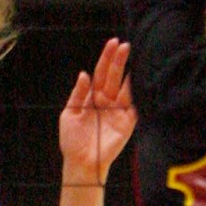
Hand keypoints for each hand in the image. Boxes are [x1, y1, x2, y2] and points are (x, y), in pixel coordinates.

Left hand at [58, 38, 135, 184]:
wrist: (81, 162)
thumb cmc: (72, 140)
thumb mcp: (69, 113)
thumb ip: (78, 94)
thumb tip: (84, 74)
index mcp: (92, 97)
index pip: (100, 73)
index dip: (106, 58)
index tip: (112, 43)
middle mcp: (106, 101)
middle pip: (113, 76)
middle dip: (118, 60)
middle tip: (124, 45)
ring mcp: (118, 111)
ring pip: (125, 87)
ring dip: (128, 72)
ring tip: (131, 56)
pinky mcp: (127, 122)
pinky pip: (133, 105)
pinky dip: (135, 93)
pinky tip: (136, 79)